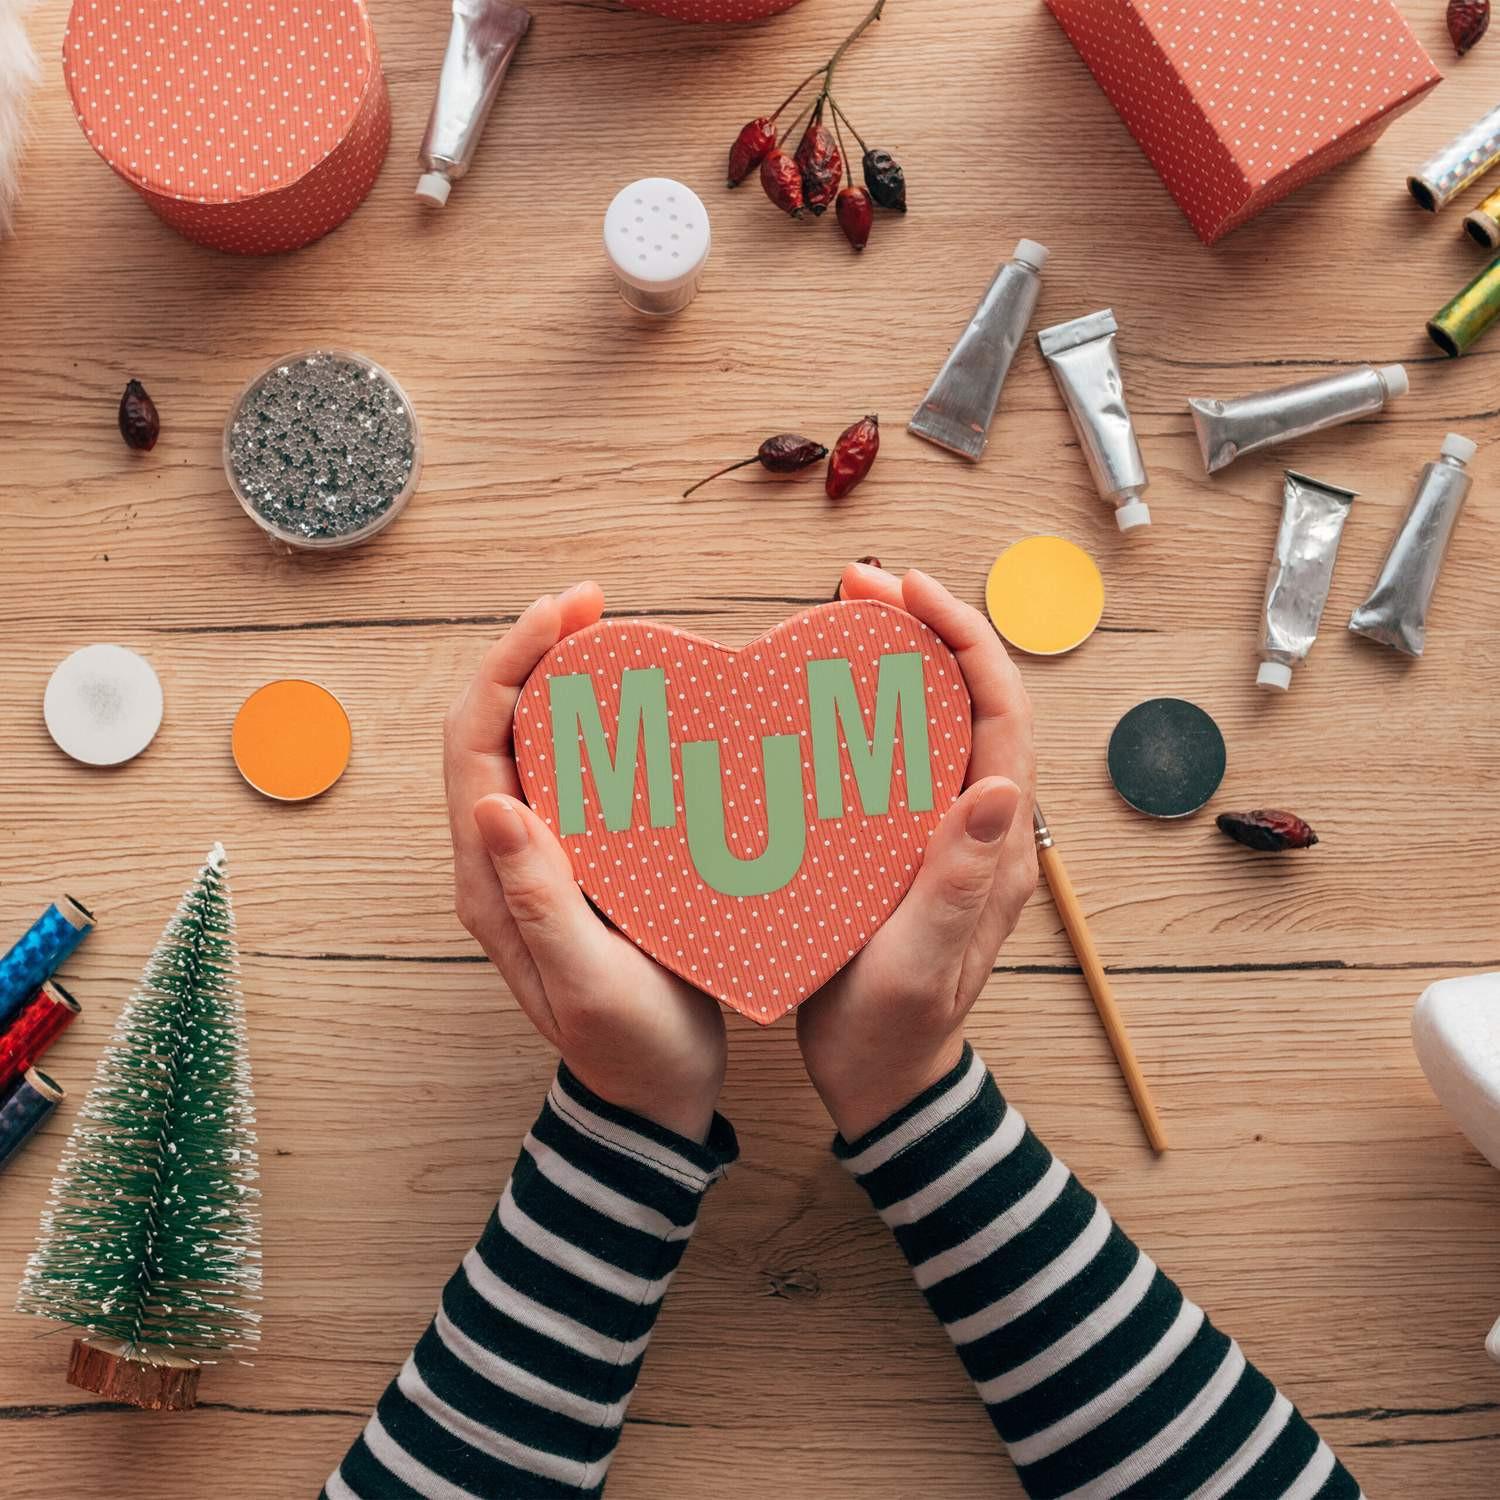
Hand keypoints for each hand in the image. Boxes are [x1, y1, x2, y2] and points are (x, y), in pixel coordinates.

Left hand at [444, 584, 726, 1142]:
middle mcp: (501, 858)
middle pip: (492, 727)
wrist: (654, 1100)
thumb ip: (540, 900)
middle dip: (529, 651)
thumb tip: (494, 805)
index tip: (566, 613)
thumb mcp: (587, 983)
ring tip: (612, 636)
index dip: (508, 665)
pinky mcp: (580, 865)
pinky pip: (573, 775)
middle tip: (592, 604)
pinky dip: (596, 726)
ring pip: (531, 744)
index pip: (474, 743)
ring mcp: (539, 859)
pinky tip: (641, 708)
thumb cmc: (629, 1051)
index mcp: (490, 880)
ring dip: (559, 680)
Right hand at [796, 564, 1037, 1140]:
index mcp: (996, 842)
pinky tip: (816, 700)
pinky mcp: (905, 845)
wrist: (882, 1080)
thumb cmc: (897, 1029)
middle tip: (856, 587)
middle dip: (925, 626)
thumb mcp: (923, 962)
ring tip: (837, 621)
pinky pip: (896, 757)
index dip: (963, 637)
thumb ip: (959, 881)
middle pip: (968, 697)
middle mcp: (979, 824)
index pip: (1000, 711)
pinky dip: (864, 712)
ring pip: (932, 720)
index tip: (905, 591)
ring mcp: (943, 833)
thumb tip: (997, 784)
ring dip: (896, 660)